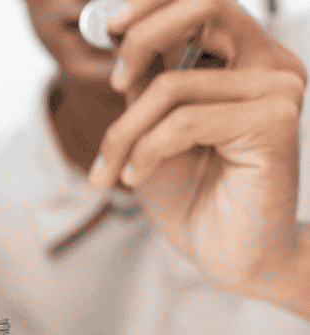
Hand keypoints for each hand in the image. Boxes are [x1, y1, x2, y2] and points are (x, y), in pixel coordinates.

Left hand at [89, 0, 307, 310]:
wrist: (229, 256)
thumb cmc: (194, 197)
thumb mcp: (152, 128)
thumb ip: (146, 82)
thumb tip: (119, 33)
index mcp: (245, 60)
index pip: (204, 1)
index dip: (153, 2)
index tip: (110, 24)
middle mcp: (270, 67)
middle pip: (203, 8)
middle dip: (141, 41)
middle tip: (115, 86)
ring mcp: (278, 91)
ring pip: (172, 85)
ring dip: (125, 131)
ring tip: (114, 169)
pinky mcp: (274, 123)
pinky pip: (184, 121)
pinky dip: (147, 151)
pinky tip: (136, 177)